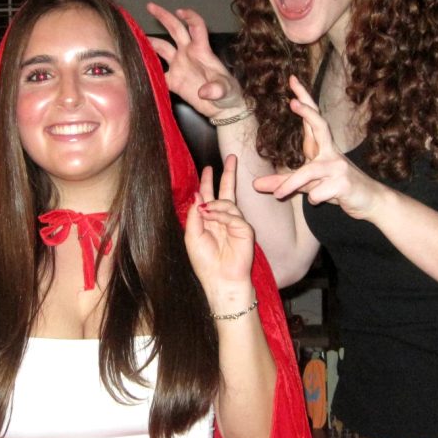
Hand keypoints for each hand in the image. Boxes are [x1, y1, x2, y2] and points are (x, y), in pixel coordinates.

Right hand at [146, 3, 244, 120]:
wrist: (222, 109)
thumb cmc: (229, 95)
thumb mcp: (226, 90)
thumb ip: (217, 89)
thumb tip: (205, 92)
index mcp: (201, 51)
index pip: (196, 27)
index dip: (189, 17)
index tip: (179, 11)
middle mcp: (188, 54)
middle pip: (174, 30)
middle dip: (163, 16)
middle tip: (150, 5)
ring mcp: (179, 66)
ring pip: (161, 48)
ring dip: (149, 42)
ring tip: (133, 37)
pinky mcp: (173, 81)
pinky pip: (156, 72)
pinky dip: (146, 68)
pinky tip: (135, 66)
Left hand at [184, 155, 255, 305]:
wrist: (220, 280)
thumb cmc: (205, 262)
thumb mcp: (192, 236)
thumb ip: (194, 215)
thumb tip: (197, 193)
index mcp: (210, 221)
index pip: (210, 196)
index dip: (207, 183)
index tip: (207, 169)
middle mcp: (224, 220)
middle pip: (226, 191)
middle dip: (228, 174)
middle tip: (231, 158)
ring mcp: (236, 224)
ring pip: (227, 203)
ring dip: (214, 205)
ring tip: (205, 211)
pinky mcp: (245, 229)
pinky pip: (233, 215)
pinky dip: (221, 215)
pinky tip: (212, 217)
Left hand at [253, 77, 383, 219]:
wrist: (370, 201)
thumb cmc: (336, 188)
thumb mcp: (307, 184)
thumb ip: (283, 181)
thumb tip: (255, 184)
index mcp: (322, 147)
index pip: (312, 118)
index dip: (303, 99)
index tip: (292, 80)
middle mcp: (331, 152)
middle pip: (320, 126)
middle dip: (307, 113)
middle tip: (293, 102)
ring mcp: (339, 167)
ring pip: (309, 171)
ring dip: (290, 184)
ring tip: (277, 194)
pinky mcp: (344, 184)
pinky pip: (319, 192)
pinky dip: (314, 198)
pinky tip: (321, 199)